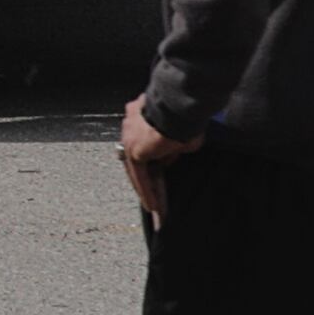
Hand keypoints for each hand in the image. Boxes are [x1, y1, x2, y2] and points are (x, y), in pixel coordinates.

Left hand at [116, 96, 195, 219]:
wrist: (178, 109)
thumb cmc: (185, 116)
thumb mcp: (180, 134)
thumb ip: (172, 146)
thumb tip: (169, 156)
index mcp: (140, 114)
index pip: (143, 139)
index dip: (150, 156)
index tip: (155, 169)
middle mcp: (130, 124)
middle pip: (137, 156)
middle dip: (144, 176)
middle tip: (150, 194)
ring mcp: (129, 137)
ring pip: (136, 168)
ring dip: (144, 187)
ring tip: (152, 205)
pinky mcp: (134, 151)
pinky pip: (139, 175)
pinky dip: (145, 190)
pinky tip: (152, 204)